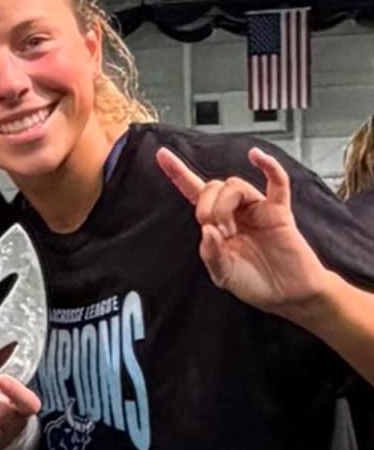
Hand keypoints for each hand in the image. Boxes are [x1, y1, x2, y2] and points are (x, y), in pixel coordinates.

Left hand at [155, 146, 330, 317]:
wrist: (287, 295)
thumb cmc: (255, 282)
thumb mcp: (223, 274)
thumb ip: (211, 254)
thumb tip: (208, 229)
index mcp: (216, 222)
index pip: (193, 190)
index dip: (177, 172)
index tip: (161, 154)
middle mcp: (235, 211)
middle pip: (212, 186)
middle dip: (207, 207)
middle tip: (217, 231)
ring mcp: (257, 208)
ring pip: (235, 185)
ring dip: (225, 205)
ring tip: (231, 231)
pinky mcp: (279, 212)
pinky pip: (277, 182)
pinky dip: (269, 166)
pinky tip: (257, 156)